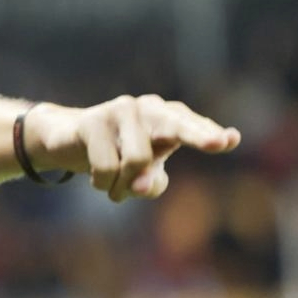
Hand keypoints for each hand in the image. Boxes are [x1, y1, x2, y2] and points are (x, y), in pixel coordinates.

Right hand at [27, 96, 239, 201]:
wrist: (66, 140)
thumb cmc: (116, 157)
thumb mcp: (140, 175)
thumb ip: (151, 183)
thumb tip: (140, 185)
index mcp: (167, 118)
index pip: (191, 126)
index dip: (209, 134)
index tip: (231, 140)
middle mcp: (148, 108)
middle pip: (176, 126)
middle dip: (198, 135)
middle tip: (218, 143)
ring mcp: (119, 111)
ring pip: (137, 161)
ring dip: (123, 186)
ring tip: (113, 188)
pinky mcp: (92, 121)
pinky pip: (106, 166)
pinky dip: (102, 183)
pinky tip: (94, 178)